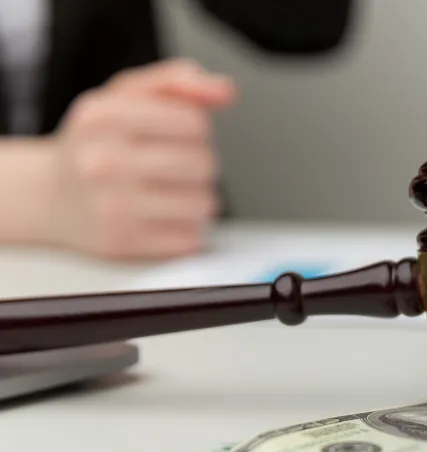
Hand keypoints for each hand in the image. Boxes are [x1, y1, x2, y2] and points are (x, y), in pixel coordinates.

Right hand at [48, 58, 235, 259]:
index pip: (194, 122)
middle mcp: (102, 160)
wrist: (49, 196)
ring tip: (168, 193)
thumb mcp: (125, 96)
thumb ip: (176, 82)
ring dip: (197, 199)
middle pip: (202, 163)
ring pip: (202, 203)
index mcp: (103, 116)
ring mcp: (110, 205)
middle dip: (198, 164)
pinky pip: (190, 238)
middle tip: (171, 166)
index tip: (176, 134)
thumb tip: (224, 91)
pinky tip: (162, 218)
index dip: (196, 129)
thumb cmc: (98, 143)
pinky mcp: (123, 243)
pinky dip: (187, 230)